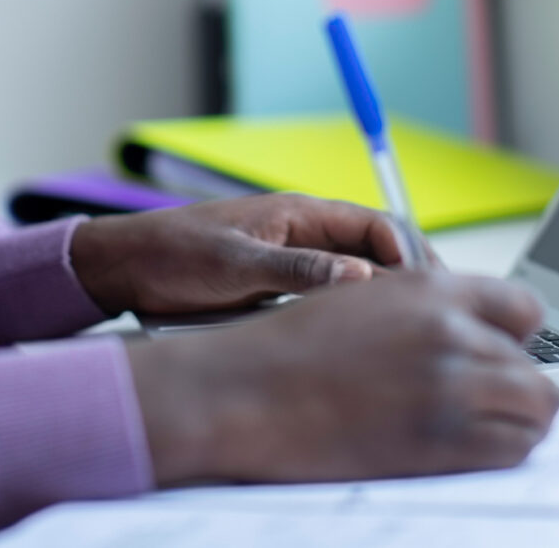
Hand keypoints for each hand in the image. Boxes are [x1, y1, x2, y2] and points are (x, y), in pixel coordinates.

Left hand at [69, 193, 420, 316]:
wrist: (125, 269)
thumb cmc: (173, 253)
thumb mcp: (235, 264)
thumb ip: (297, 268)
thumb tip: (359, 275)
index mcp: (300, 213)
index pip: (377, 224)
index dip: (410, 253)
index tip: (430, 288)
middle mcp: (305, 234)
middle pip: (376, 253)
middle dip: (407, 281)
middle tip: (432, 317)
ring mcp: (294, 262)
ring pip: (355, 280)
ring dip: (380, 302)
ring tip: (405, 336)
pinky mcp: (279, 289)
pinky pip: (327, 300)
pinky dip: (349, 317)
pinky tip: (358, 344)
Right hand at [125, 271, 558, 483]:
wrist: (245, 391)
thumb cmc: (289, 349)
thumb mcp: (363, 299)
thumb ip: (424, 307)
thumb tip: (469, 330)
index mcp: (432, 289)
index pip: (525, 308)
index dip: (517, 338)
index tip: (504, 355)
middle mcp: (450, 332)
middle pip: (533, 367)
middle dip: (518, 387)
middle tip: (488, 401)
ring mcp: (448, 387)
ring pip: (535, 410)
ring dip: (517, 422)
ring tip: (485, 429)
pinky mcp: (438, 441)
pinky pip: (509, 450)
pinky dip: (500, 452)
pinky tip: (470, 449)